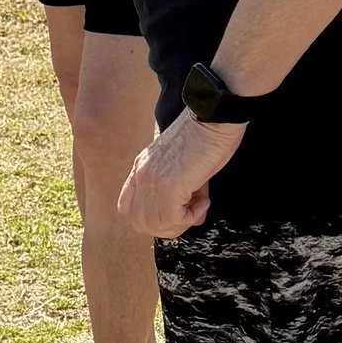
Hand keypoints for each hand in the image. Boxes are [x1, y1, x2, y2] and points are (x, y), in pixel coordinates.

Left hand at [117, 114, 244, 239]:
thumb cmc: (205, 136)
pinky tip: (204, 200)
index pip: (128, 208)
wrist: (213, 115)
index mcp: (140, 168)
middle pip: (139, 223)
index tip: (177, 211)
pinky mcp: (169, 185)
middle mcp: (141, 175)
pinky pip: (174, 219)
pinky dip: (192, 217)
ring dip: (181, 223)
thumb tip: (192, 218)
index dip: (153, 219)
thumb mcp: (183, 166)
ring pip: (155, 225)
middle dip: (168, 227)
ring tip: (200, 204)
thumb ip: (180, 191)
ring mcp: (152, 180)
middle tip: (191, 213)